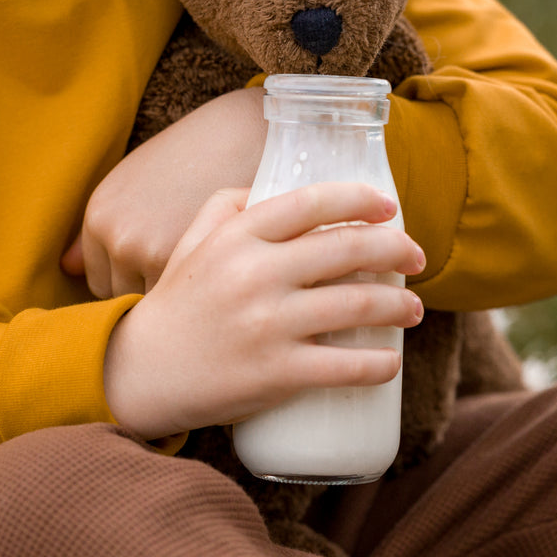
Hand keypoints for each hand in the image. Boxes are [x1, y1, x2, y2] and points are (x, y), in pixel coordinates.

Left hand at [62, 87, 266, 296]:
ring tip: (202, 274)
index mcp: (99, 214)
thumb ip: (103, 228)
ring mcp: (142, 251)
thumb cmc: (199, 157)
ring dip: (172, 294)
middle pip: (120, 294)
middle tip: (184, 273)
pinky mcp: (177, 261)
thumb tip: (66, 268)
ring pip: (150, 301)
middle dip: (148, 288)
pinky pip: (179, 300)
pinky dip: (195, 293)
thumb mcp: (139, 182)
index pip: (100, 278)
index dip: (132, 279)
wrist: (246, 134)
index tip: (160, 271)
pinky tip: (217, 274)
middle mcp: (113, 235)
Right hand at [102, 182, 426, 439]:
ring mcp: (268, 324)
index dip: (361, 199)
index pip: (313, 202)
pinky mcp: (277, 372)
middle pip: (348, 249)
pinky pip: (345, 366)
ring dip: (401, 306)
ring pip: (359, 305)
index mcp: (239, 237)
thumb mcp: (192, 242)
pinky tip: (391, 361)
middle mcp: (256, 273)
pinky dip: (379, 364)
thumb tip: (272, 183)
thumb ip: (228, 206)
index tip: (390, 208)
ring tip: (414, 309)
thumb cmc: (177, 305)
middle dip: (398, 250)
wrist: (139, 373)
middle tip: (417, 258)